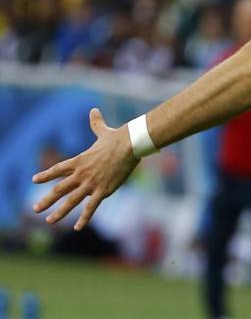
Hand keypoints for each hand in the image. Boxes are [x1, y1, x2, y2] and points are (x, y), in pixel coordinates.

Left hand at [32, 108, 139, 230]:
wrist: (129, 145)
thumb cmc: (118, 137)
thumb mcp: (103, 131)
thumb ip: (96, 123)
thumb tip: (93, 110)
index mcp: (80, 160)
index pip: (58, 169)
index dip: (46, 175)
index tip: (34, 179)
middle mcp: (81, 173)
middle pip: (59, 189)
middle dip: (46, 200)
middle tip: (35, 209)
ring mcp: (91, 183)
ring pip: (71, 201)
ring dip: (59, 212)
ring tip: (49, 221)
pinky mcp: (103, 190)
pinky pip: (91, 207)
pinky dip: (84, 218)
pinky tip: (77, 227)